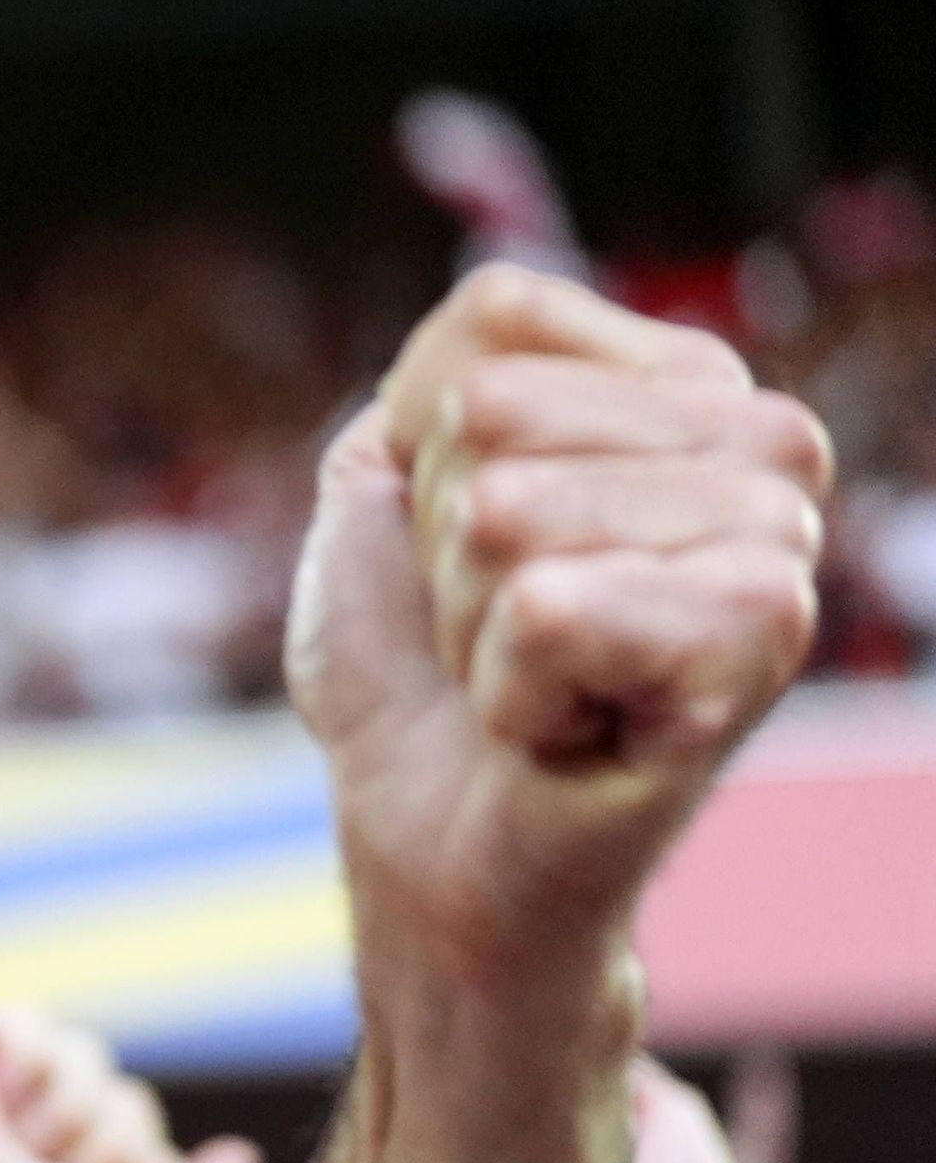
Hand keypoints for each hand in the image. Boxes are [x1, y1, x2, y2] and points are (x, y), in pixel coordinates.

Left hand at [290, 266, 826, 994]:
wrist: (430, 841)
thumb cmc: (415, 668)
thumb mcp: (384, 480)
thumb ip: (438, 370)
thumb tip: (490, 328)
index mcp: (682, 380)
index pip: (495, 322)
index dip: (420, 450)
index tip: (471, 548)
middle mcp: (762, 438)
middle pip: (489, 417)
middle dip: (445, 545)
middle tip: (503, 632)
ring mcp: (777, 533)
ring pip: (510, 513)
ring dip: (474, 621)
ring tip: (531, 678)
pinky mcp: (759, 633)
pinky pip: (546, 609)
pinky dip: (508, 689)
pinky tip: (560, 729)